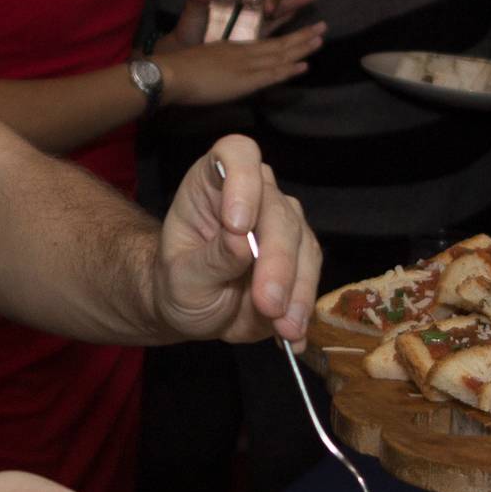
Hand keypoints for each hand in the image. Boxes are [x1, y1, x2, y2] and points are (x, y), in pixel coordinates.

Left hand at [154, 136, 321, 344]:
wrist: (193, 310)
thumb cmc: (178, 283)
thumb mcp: (181, 278)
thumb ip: (210, 259)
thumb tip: (240, 240)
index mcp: (214, 182)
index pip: (236, 154)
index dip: (242, 180)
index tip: (237, 224)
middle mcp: (254, 193)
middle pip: (278, 212)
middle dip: (276, 262)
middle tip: (267, 304)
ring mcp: (282, 223)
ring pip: (304, 245)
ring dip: (296, 290)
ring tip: (284, 329)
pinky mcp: (302, 255)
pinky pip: (312, 275)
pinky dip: (304, 306)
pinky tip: (294, 336)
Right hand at [155, 19, 326, 108]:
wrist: (172, 73)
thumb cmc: (181, 69)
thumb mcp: (204, 61)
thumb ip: (220, 65)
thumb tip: (228, 76)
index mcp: (233, 47)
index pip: (265, 41)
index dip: (285, 36)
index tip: (301, 31)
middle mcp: (243, 51)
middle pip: (278, 43)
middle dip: (301, 35)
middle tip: (322, 27)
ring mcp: (245, 64)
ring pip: (280, 54)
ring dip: (302, 46)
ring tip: (320, 39)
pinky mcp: (245, 78)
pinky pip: (273, 73)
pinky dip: (290, 68)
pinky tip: (305, 65)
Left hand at [169, 0, 319, 46]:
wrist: (184, 58)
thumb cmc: (188, 32)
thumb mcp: (191, 13)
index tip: (267, 0)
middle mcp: (248, 10)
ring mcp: (253, 27)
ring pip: (279, 15)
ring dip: (296, 7)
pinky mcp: (254, 45)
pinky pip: (275, 35)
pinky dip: (288, 31)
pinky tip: (302, 32)